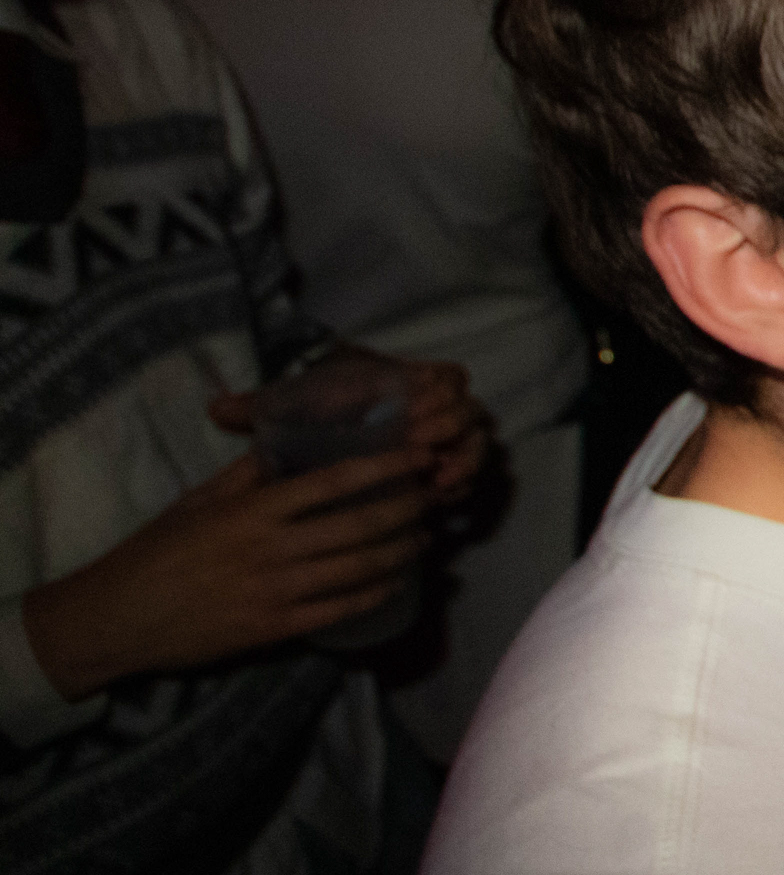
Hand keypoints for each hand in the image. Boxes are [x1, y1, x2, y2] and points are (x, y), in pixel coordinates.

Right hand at [20, 446, 438, 699]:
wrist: (117, 618)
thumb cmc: (153, 553)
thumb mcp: (196, 502)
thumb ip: (245, 476)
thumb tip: (283, 446)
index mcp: (252, 511)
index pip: (333, 481)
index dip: (384, 467)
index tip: (419, 456)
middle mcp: (271, 548)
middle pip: (359, 525)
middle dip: (406, 509)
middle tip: (434, 497)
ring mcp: (276, 591)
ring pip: (359, 568)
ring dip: (400, 551)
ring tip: (424, 537)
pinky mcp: (275, 628)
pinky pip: (340, 610)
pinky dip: (375, 594)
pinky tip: (395, 582)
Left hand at [205, 352, 492, 505]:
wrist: (341, 430)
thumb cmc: (318, 412)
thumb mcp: (291, 404)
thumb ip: (261, 406)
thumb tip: (215, 409)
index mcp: (406, 380)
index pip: (446, 376)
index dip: (440, 391)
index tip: (416, 408)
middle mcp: (436, 406)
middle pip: (468, 411)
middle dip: (453, 428)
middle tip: (428, 447)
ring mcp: (449, 439)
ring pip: (477, 444)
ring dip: (464, 460)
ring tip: (441, 482)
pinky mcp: (450, 467)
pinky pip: (472, 474)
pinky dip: (464, 484)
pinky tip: (445, 498)